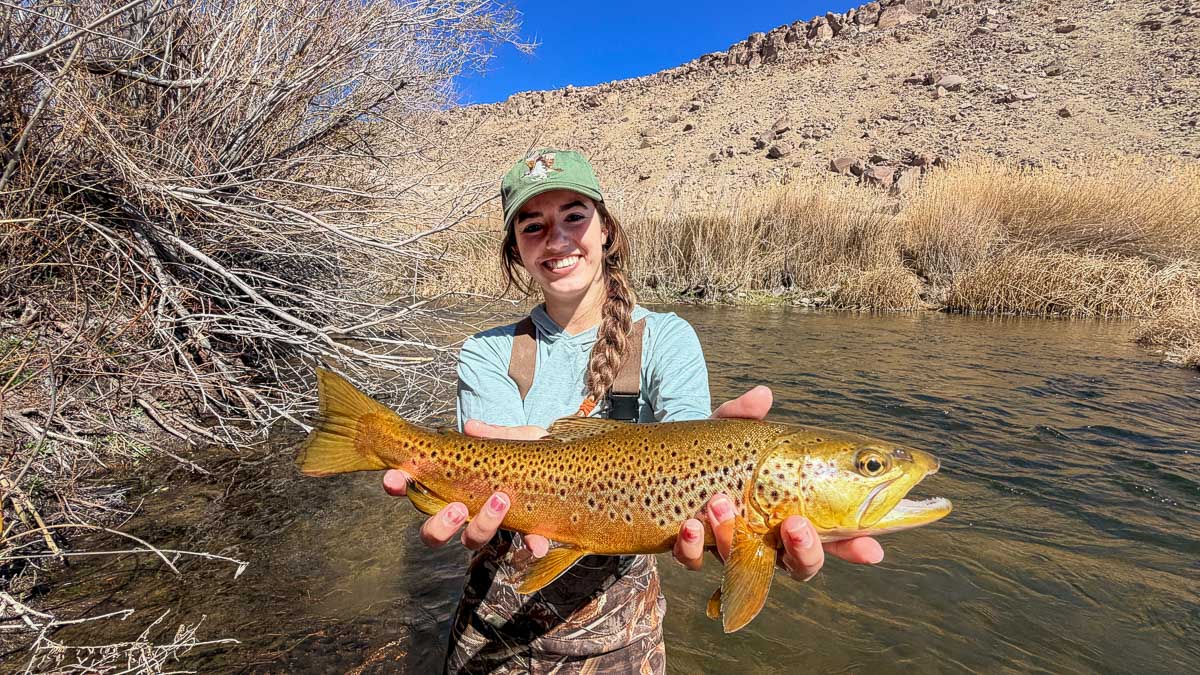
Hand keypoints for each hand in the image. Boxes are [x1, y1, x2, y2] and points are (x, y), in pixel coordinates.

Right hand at [382, 420, 549, 556]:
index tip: (394, 479)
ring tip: (499, 502)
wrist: (559, 465)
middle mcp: (464, 510)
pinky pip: (521, 546)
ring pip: (471, 540)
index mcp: (450, 485)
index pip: (414, 488)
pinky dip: (530, 545)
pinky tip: (538, 543)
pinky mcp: (521, 531)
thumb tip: (471, 428)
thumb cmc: (524, 451)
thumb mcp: (512, 438)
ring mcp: (490, 524)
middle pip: (434, 532)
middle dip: (440, 525)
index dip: (398, 485)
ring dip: (480, 526)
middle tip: (456, 507)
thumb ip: (494, 435)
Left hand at [671, 385, 885, 578]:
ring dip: (734, 538)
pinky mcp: (692, 550)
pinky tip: (689, 525)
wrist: (659, 462)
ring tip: (722, 503)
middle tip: (796, 525)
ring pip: (744, 565)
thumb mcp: (729, 429)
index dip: (854, 546)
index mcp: (790, 511)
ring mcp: (729, 547)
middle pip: (798, 565)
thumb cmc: (713, 450)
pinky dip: (692, 547)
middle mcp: (764, 538)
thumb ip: (744, 414)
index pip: (833, 536)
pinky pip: (694, 561)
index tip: (871, 549)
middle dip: (803, 551)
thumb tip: (762, 396)